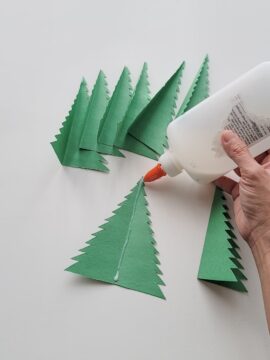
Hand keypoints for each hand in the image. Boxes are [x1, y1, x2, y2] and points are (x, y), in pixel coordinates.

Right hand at [214, 130, 269, 251]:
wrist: (261, 233)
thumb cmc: (267, 205)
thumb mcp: (253, 174)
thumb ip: (239, 154)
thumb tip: (229, 137)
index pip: (265, 142)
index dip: (256, 130)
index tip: (244, 119)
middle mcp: (264, 170)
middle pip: (250, 151)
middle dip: (238, 142)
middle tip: (225, 129)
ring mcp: (252, 181)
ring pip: (237, 164)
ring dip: (226, 158)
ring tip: (215, 145)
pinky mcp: (241, 191)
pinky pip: (228, 180)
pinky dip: (218, 176)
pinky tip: (210, 170)